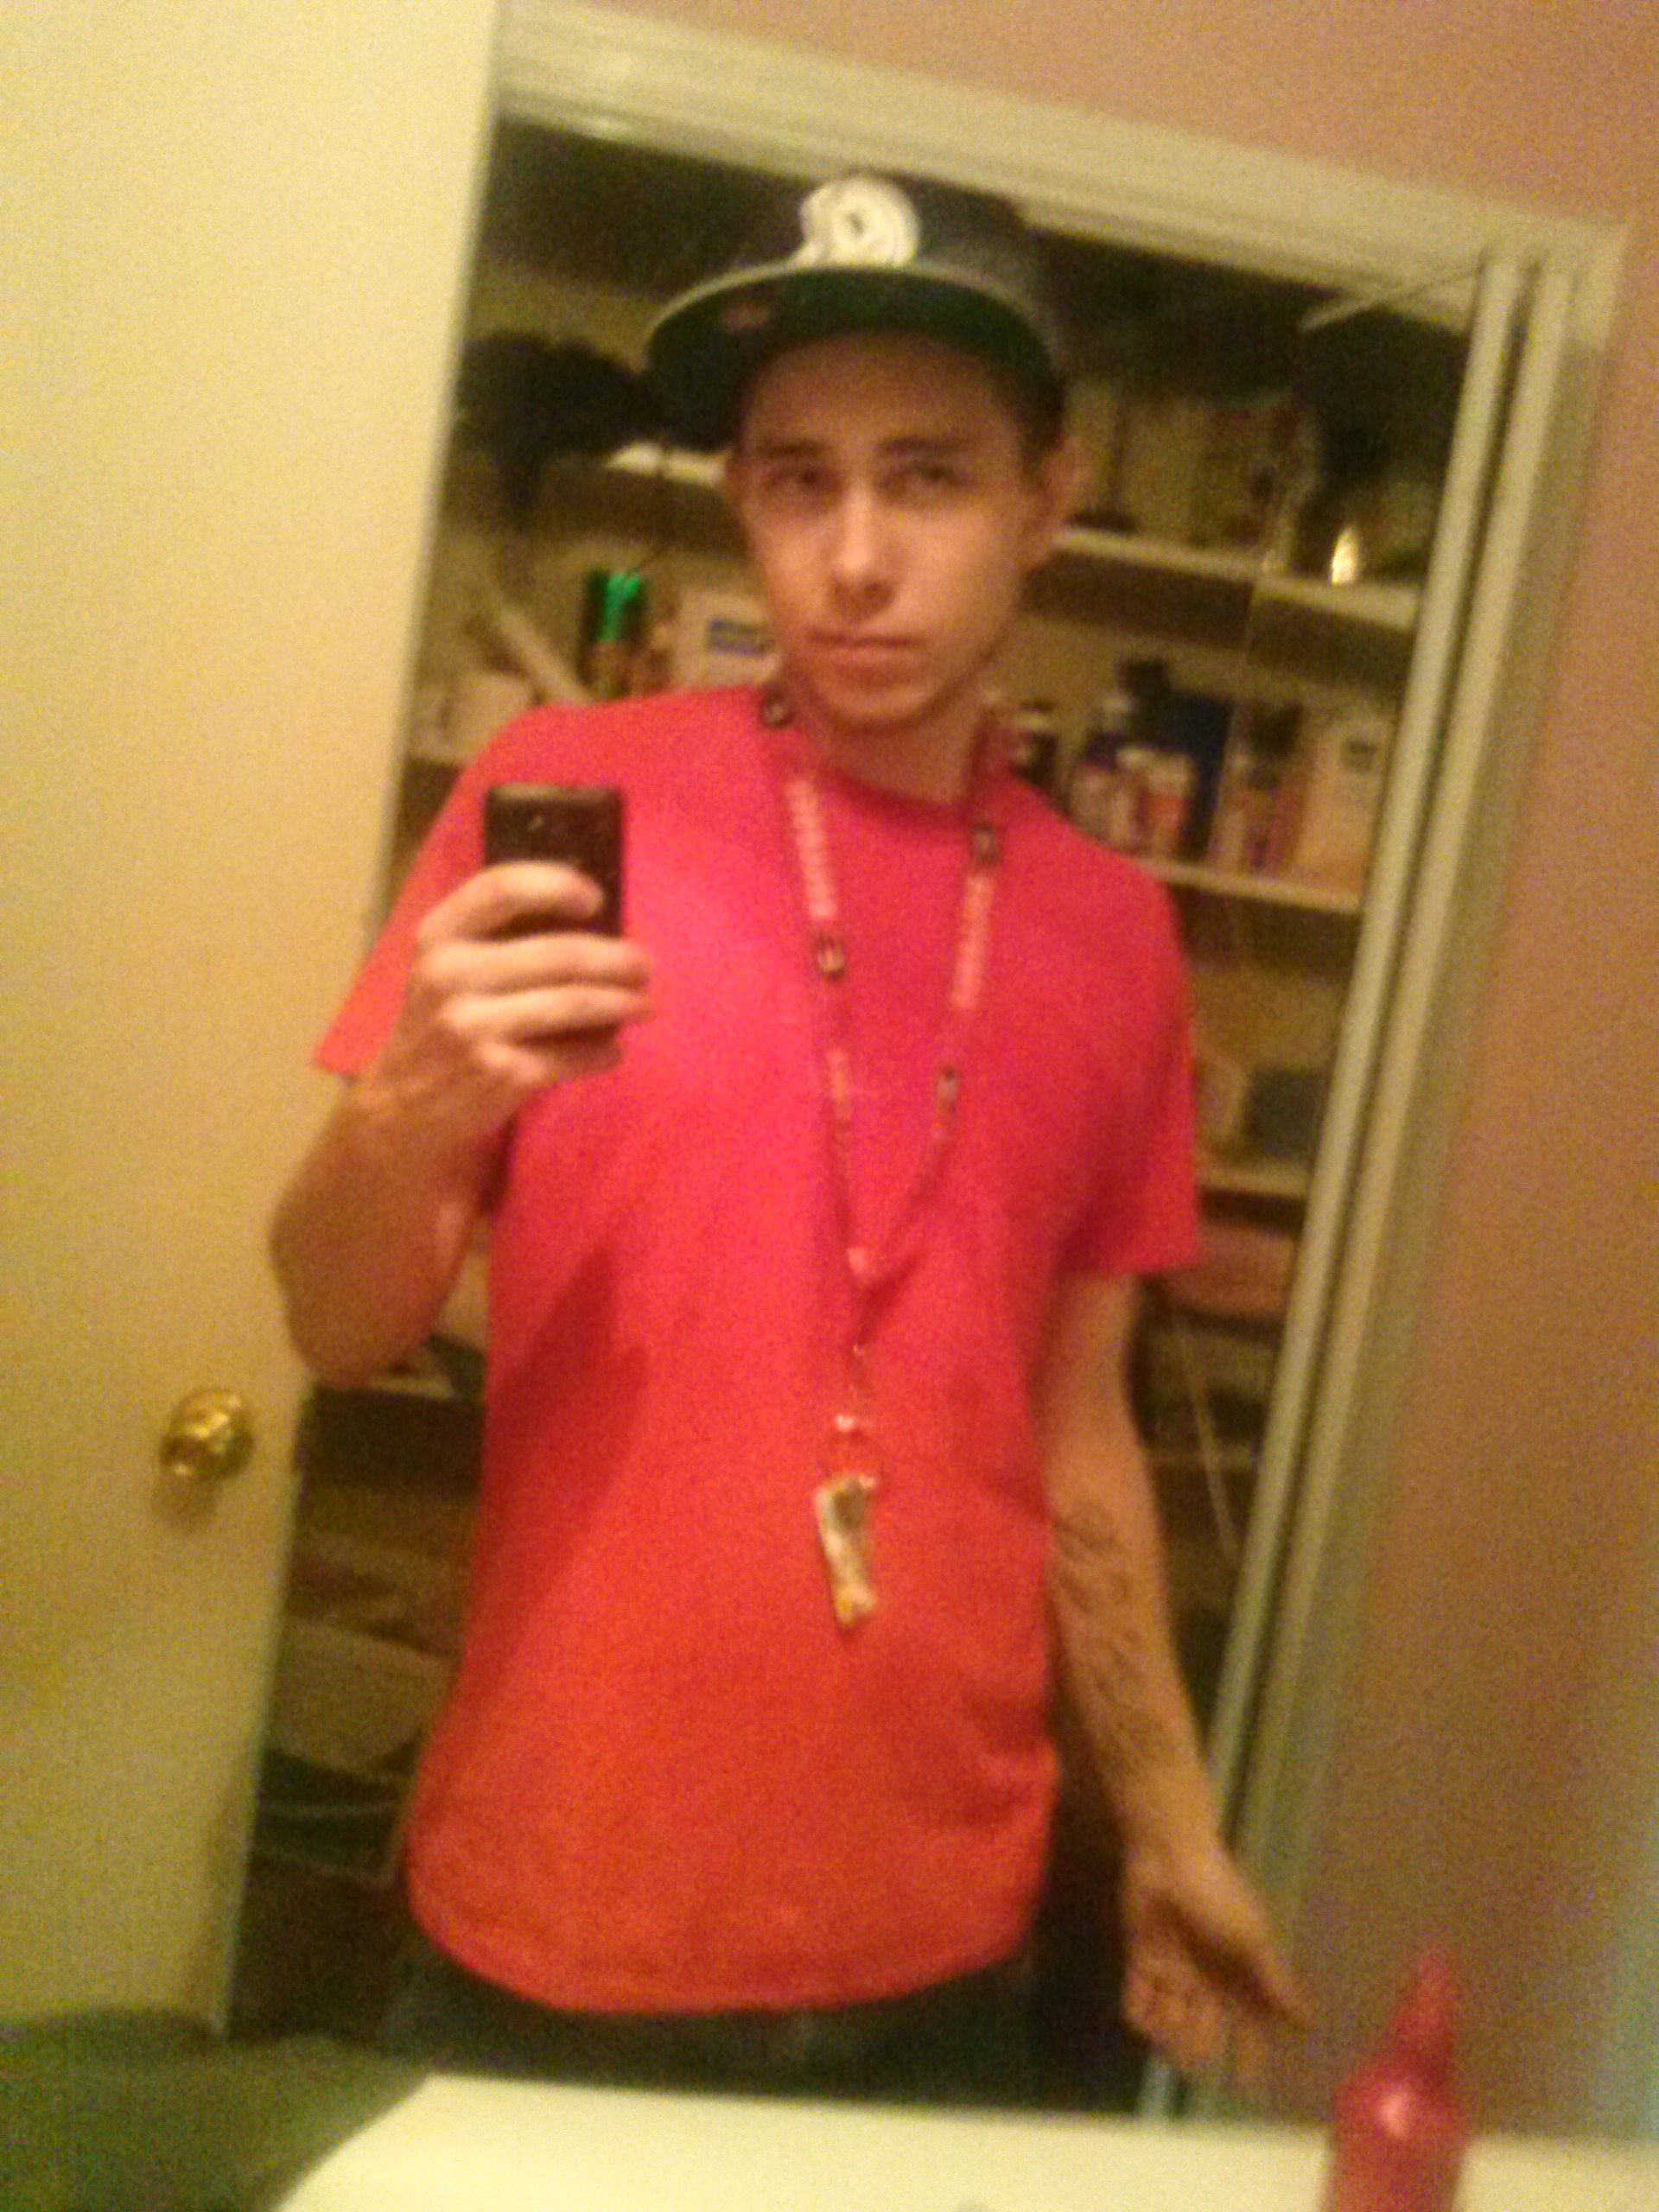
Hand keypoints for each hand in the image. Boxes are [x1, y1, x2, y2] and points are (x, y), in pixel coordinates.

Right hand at [360, 860, 653, 1154]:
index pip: (501, 889)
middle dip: (615, 959)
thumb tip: (590, 918)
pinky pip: (571, 1055)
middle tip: (644, 966)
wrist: (404, 1104)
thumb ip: (494, 937)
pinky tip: (613, 1052)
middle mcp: (451, 976)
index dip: (556, 886)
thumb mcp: (445, 968)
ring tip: (645, 1005)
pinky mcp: (500, 1073)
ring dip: (622, 1004)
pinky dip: (602, 1053)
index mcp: (438, 937)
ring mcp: (474, 1027)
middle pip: (558, 954)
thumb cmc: (440, 1022)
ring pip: (574, 1004)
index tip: (595, 899)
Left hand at [1119, 1830, 1308, 2087]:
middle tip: (1194, 2060)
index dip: (1250, 2055)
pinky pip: (1139, 2000)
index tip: (1248, 2086)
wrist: (1169, 1855)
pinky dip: (1141, 2014)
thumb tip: (1308, 2025)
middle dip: (1199, 2047)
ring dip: (1169, 2034)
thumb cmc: (1218, 1894)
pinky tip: (1146, 2016)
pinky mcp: (1142, 1958)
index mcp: (1237, 1973)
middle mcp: (1206, 1977)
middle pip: (1204, 2029)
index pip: (1248, 2025)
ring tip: (1170, 2029)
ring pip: (1171, 2021)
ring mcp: (1172, 1969)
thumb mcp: (1252, 1939)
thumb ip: (1274, 1983)